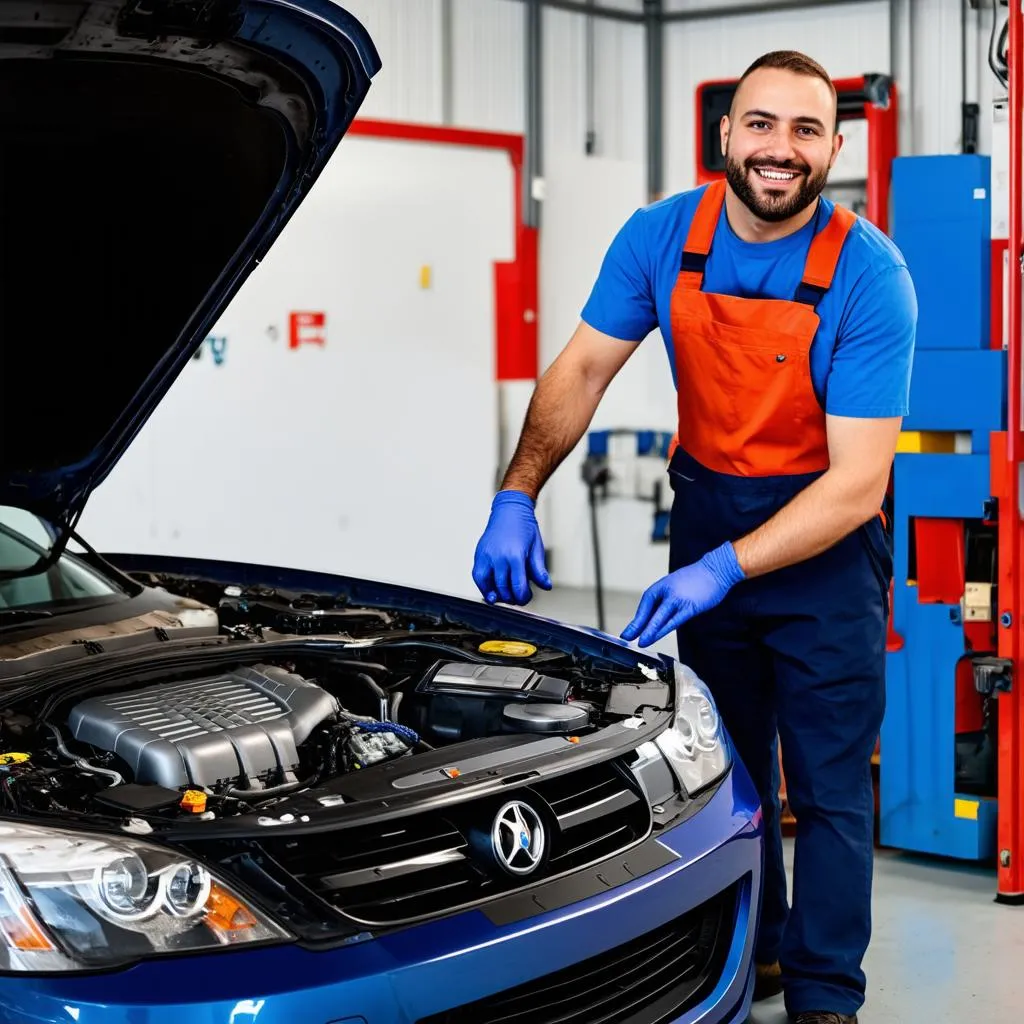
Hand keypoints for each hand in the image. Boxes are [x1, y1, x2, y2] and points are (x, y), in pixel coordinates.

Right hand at [472, 490, 551, 604]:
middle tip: (518, 597)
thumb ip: (539, 570)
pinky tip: (491, 591)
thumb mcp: (536, 548)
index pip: (518, 586)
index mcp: (515, 556)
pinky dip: (483, 586)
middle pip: (503, 588)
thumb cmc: (524, 527)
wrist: (510, 510)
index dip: (523, 597)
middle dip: (512, 598)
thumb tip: (546, 586)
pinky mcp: (479, 554)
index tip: (526, 597)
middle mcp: (499, 557)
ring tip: (505, 596)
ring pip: (487, 585)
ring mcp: (487, 556)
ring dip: (497, 595)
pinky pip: (478, 576)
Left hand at [620, 542, 744, 646]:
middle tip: (627, 636)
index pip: (645, 604)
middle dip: (637, 625)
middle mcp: (667, 592)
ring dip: (650, 630)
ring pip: (660, 617)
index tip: (629, 630)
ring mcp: (678, 599)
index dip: (636, 619)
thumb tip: (655, 616)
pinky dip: (664, 629)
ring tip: (641, 641)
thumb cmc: (696, 578)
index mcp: (661, 586)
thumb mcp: (675, 585)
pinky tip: (657, 635)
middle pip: (648, 611)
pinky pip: (674, 620)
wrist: (715, 569)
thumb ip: (665, 599)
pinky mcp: (690, 607)